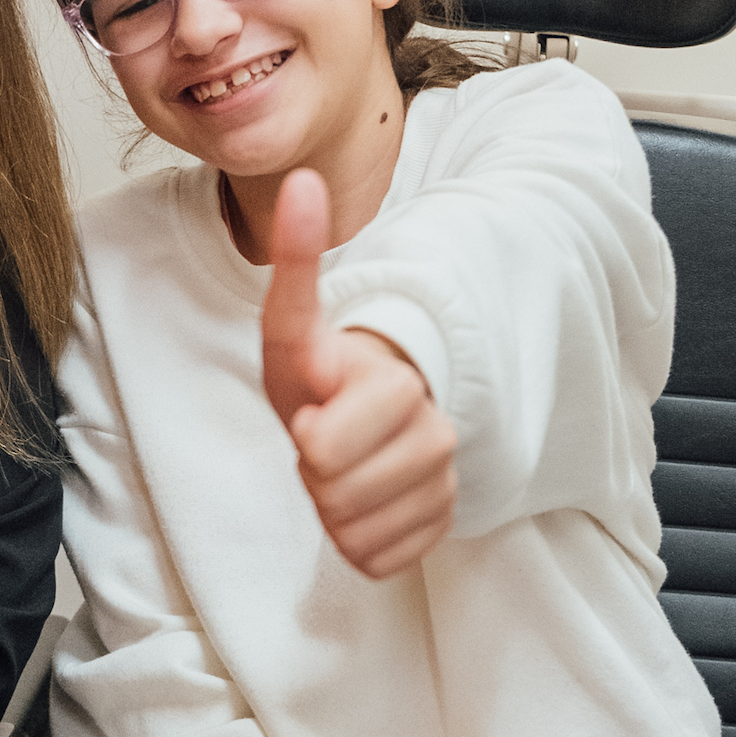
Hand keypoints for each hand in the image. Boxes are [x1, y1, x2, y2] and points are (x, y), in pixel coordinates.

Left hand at [260, 169, 457, 578]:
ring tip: (340, 468)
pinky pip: (377, 557)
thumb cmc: (323, 374)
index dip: (317, 438)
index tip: (310, 421)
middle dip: (311, 473)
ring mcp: (440, 473)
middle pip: (335, 487)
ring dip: (332, 508)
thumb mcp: (292, 327)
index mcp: (385, 376)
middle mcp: (424, 422)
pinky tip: (363, 503)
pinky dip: (358, 541)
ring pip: (356, 526)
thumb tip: (306, 179)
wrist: (367, 416)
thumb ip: (298, 260)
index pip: (333, 434)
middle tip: (318, 441)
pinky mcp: (442, 520)